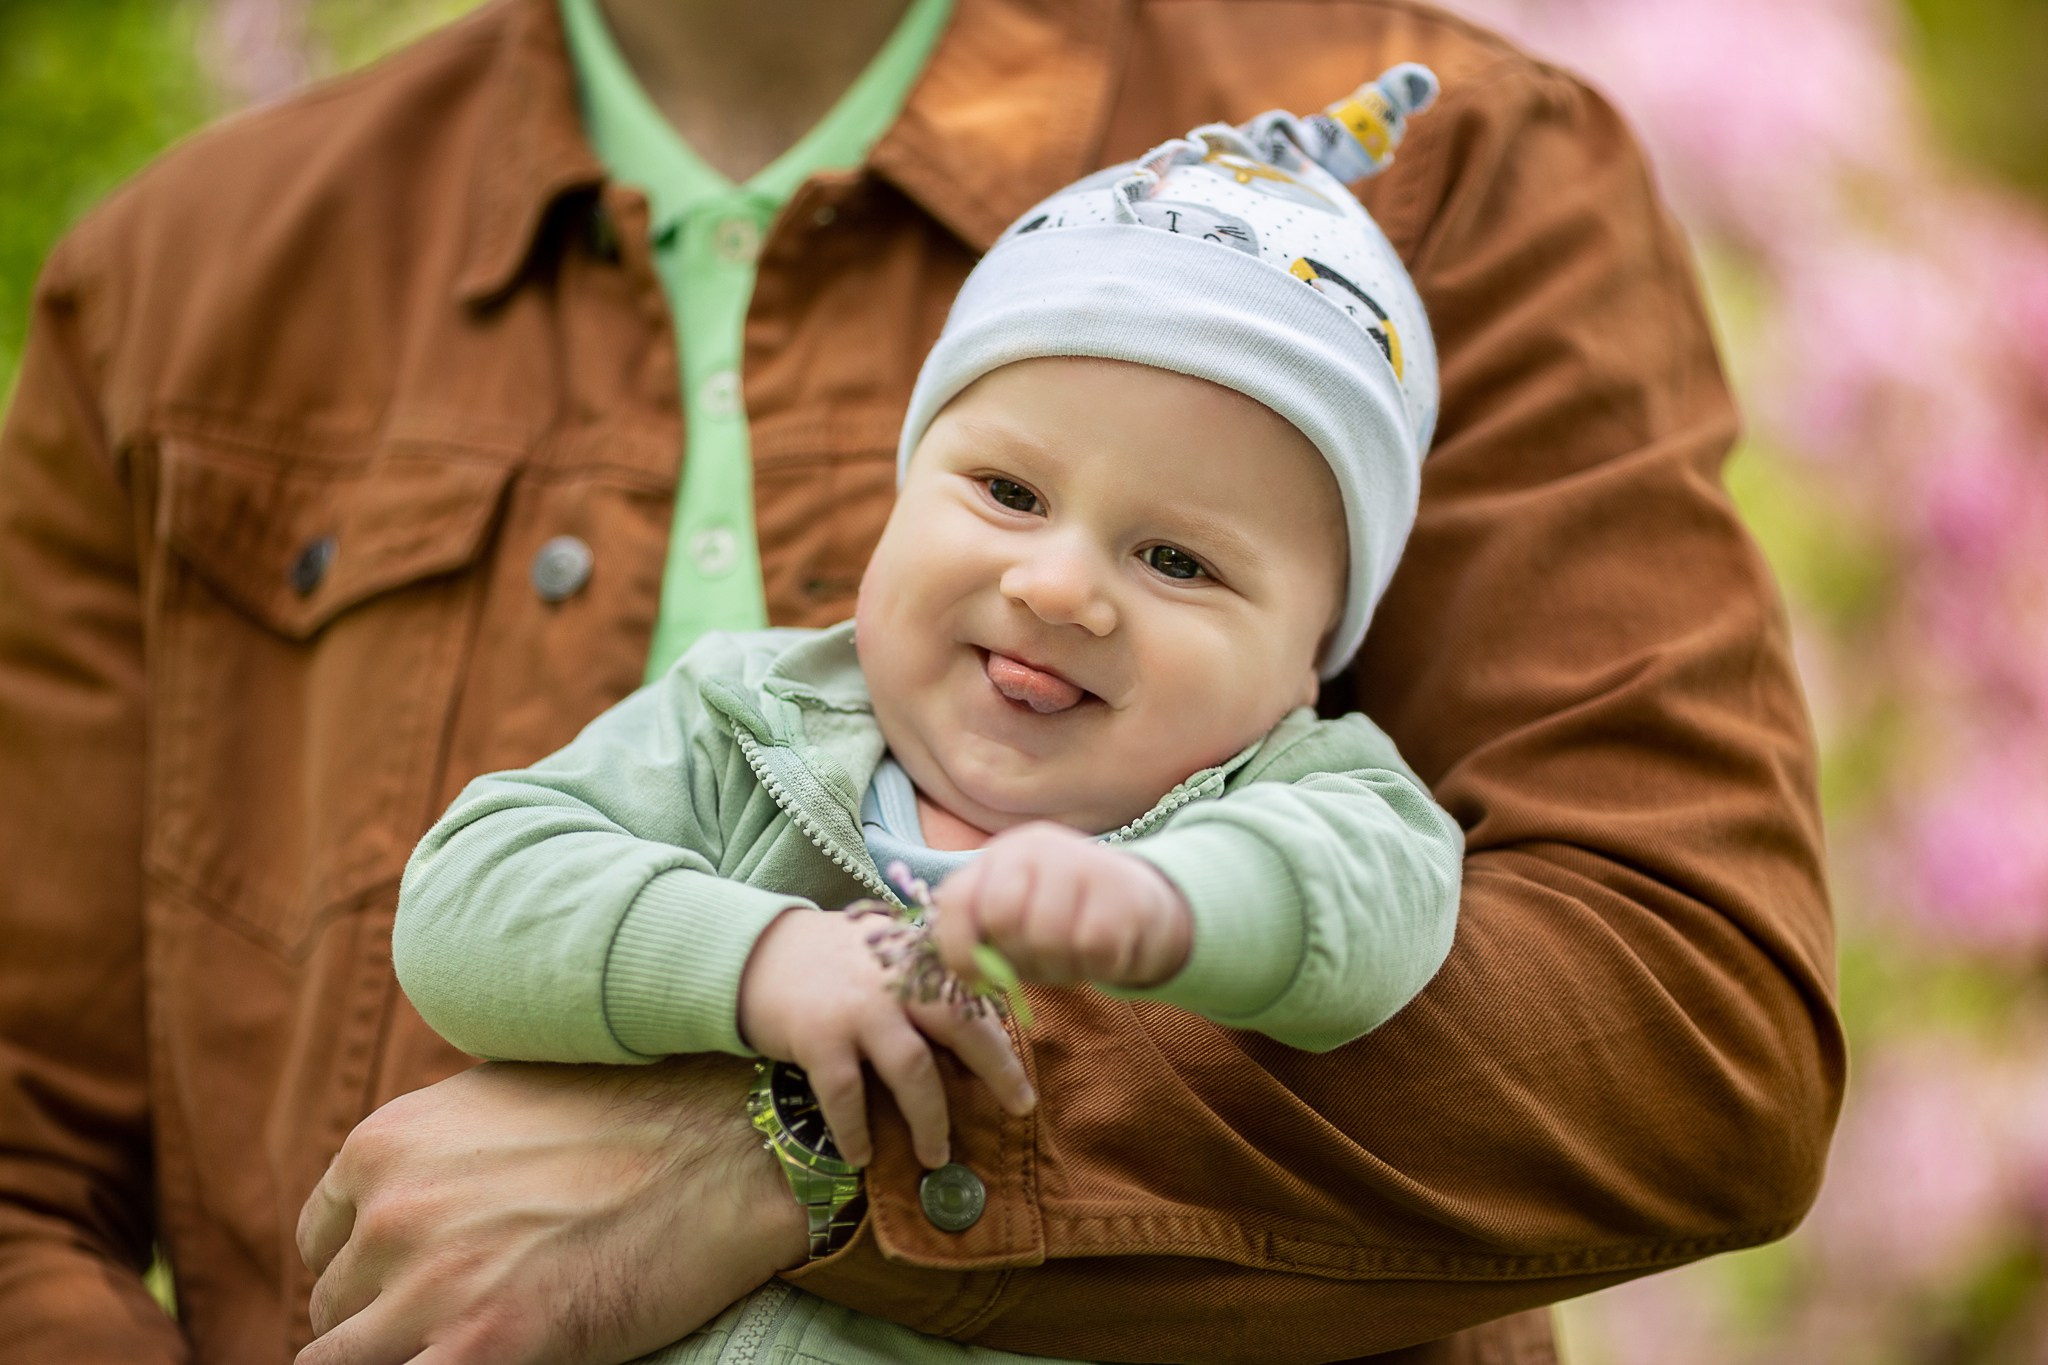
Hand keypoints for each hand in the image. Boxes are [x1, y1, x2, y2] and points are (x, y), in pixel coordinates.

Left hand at [294, 1057, 805, 1364]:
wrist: (733, 1147)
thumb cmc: (642, 1115)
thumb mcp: (505, 1099)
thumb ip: (440, 1150)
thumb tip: (409, 1197)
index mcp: (386, 1144)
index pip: (322, 1242)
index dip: (366, 1271)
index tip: (409, 1288)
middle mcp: (391, 1210)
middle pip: (336, 1307)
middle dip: (386, 1320)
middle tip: (459, 1317)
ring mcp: (430, 1285)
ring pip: (347, 1363)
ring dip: (406, 1355)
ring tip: (478, 1336)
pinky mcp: (481, 1349)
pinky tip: (487, 1358)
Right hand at [737, 907, 1035, 1169]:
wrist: (756, 952)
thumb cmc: (831, 962)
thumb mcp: (884, 958)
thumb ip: (923, 989)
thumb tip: (972, 1045)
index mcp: (916, 960)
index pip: (973, 999)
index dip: (1002, 1041)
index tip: (1025, 1081)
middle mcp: (895, 980)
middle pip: (960, 1025)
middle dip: (996, 1069)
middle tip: (1020, 1107)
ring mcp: (858, 1008)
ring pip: (913, 1069)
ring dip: (930, 1118)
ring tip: (936, 1156)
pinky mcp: (817, 1035)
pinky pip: (846, 1094)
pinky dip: (856, 1130)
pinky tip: (862, 1156)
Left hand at [931, 823, 1191, 988]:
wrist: (1144, 910)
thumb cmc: (1066, 925)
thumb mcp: (1019, 927)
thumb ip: (987, 942)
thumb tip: (973, 969)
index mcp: (1003, 855)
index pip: (957, 897)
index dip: (958, 947)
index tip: (977, 979)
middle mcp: (1038, 847)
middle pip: (1002, 913)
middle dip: (1017, 954)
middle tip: (1041, 960)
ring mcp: (1084, 862)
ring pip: (1047, 935)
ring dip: (1060, 965)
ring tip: (1075, 955)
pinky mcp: (1125, 892)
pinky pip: (1091, 947)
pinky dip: (1095, 966)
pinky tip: (1105, 954)